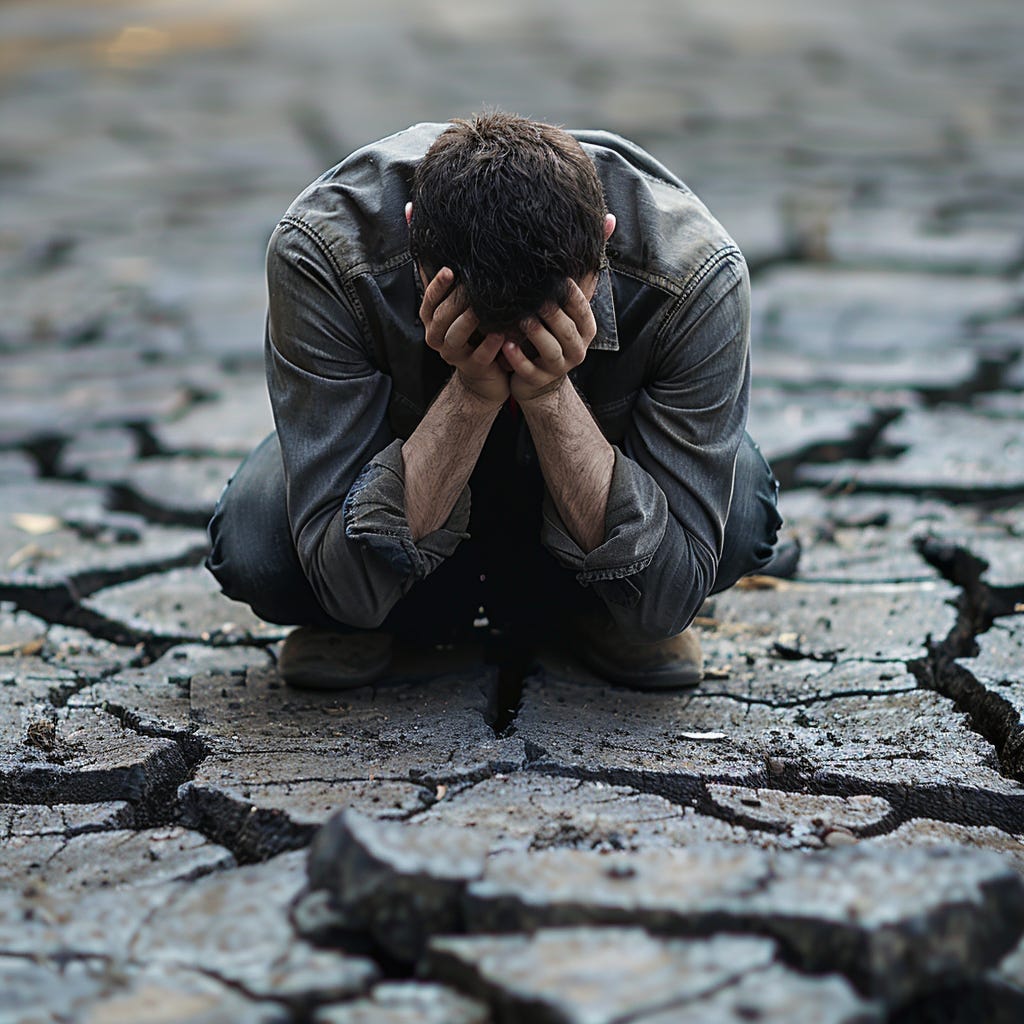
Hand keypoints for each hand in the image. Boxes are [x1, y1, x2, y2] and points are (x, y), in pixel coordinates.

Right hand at [420, 267, 509, 406]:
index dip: (436, 286)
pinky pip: (480, 356)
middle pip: (440, 318)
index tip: (449, 270)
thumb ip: (452, 288)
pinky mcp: (475, 368)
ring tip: (481, 308)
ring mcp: (455, 356)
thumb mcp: (460, 312)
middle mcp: (438, 339)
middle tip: (471, 285)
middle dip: (455, 301)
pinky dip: (490, 345)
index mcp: (433, 323)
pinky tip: (500, 333)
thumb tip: (439, 246)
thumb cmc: (474, 335)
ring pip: (455, 337)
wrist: (486, 376)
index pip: (429, 302)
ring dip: (468, 321)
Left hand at [504, 279, 596, 402]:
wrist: (538, 382)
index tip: (557, 278)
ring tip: (522, 320)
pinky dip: (518, 358)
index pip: (581, 311)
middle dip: (552, 314)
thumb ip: (560, 300)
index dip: (571, 295)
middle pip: (566, 330)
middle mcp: (577, 351)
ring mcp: (559, 368)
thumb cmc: (547, 341)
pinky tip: (506, 345)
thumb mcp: (558, 322)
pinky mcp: (539, 380)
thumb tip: (553, 265)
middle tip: (536, 298)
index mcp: (584, 332)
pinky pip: (529, 370)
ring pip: (550, 350)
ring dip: (537, 334)